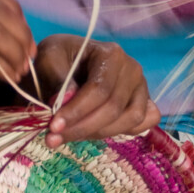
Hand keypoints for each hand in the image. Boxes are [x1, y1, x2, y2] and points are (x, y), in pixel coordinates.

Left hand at [35, 35, 159, 148]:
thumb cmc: (58, 58)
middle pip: (114, 108)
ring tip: (69, 136)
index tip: (53, 126)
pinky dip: (123, 131)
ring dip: (97, 133)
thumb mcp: (49, 60)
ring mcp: (141, 87)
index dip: (77, 111)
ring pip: (129, 119)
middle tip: (54, 138)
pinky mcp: (144, 102)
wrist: (66, 62)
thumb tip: (67, 99)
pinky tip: (95, 132)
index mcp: (111, 54)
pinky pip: (144, 122)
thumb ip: (58, 78)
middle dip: (83, 127)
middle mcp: (132, 69)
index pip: (99, 89)